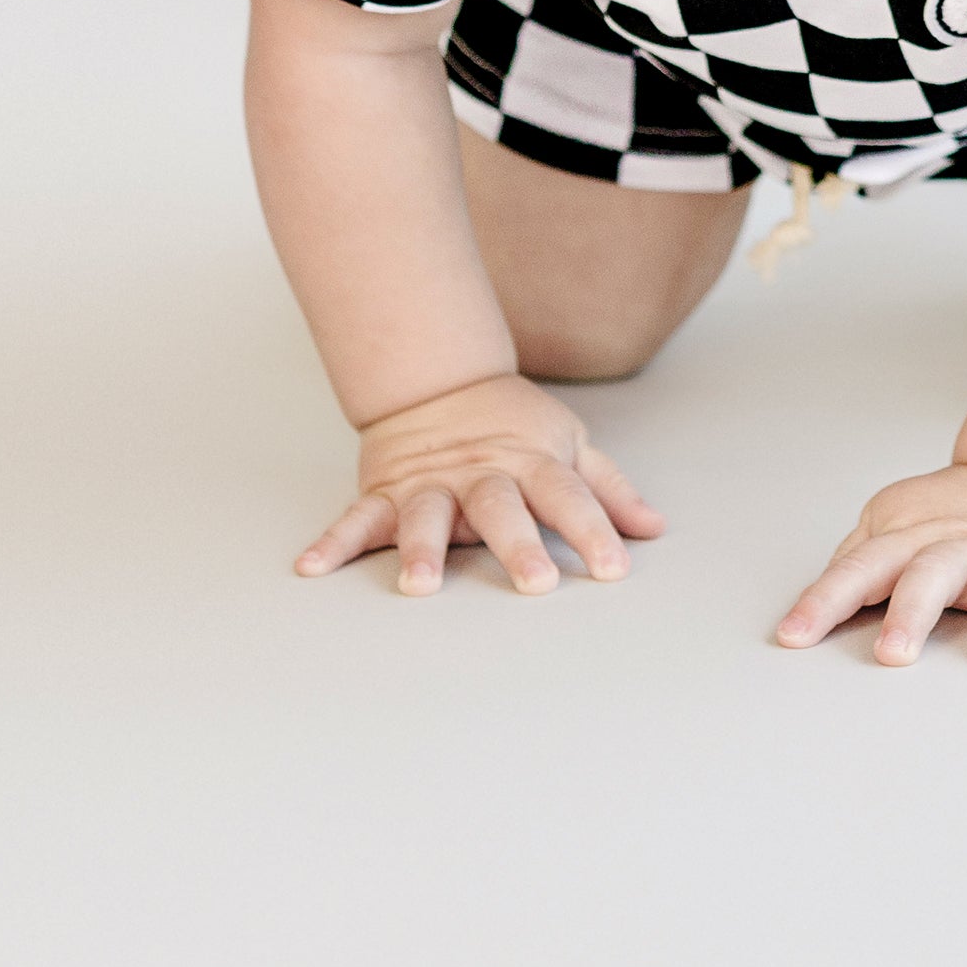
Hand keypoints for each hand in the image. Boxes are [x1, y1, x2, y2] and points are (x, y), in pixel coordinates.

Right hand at [294, 373, 663, 596]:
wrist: (441, 380)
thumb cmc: (513, 425)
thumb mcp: (569, 446)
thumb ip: (608, 490)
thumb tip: (654, 529)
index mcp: (531, 463)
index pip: (569, 498)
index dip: (594, 532)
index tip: (615, 570)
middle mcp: (482, 475)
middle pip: (502, 507)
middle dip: (518, 544)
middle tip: (534, 583)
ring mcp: (431, 483)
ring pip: (427, 515)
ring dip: (422, 549)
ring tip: (419, 586)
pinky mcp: (386, 490)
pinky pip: (358, 518)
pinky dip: (333, 541)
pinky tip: (312, 567)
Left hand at [776, 462, 966, 667]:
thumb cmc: (946, 519)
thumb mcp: (891, 527)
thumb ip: (856, 564)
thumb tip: (805, 613)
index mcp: (908, 540)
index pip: (858, 569)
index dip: (823, 600)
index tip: (792, 638)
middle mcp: (957, 547)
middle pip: (928, 577)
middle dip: (911, 614)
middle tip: (893, 654)